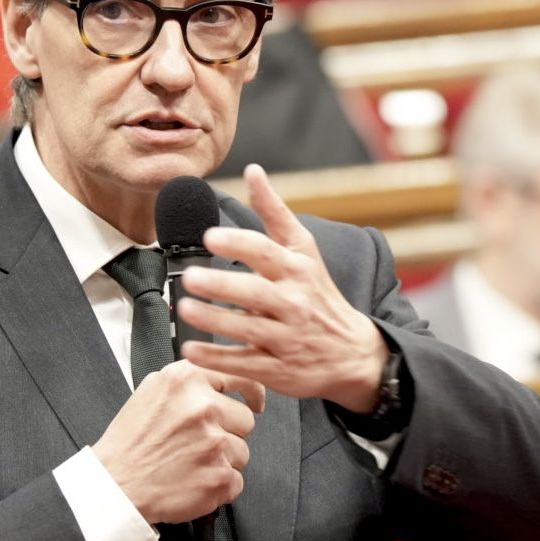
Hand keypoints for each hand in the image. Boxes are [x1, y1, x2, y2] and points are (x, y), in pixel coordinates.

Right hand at [93, 360, 264, 524]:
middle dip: (229, 432)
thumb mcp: (151, 391)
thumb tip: (219, 380)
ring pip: (242, 452)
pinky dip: (219, 486)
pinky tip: (194, 481)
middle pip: (245, 419)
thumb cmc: (129, 443)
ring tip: (191, 463)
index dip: (251, 392)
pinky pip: (236, 481)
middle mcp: (202, 407)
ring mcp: (214, 443)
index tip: (256, 401)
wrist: (115, 484)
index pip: (240, 378)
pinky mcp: (219, 477)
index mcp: (186, 381)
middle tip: (200, 443)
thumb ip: (187, 382)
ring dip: (223, 461)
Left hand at [178, 164, 386, 413]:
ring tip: (185, 309)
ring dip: (214, 320)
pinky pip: (245, 364)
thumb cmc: (319, 294)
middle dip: (222, 286)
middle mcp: (294, 304)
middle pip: (255, 294)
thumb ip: (274, 212)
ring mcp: (287, 339)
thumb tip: (253, 170)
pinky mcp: (279, 369)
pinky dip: (217, 359)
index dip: (239, 244)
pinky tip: (191, 350)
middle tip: (191, 277)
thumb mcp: (304, 250)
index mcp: (297, 271)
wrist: (354, 352)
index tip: (211, 237)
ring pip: (248, 330)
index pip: (267, 253)